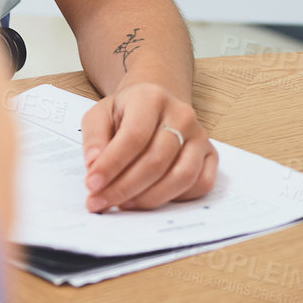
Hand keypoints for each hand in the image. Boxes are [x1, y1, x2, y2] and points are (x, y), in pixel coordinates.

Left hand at [79, 82, 216, 211]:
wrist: (155, 103)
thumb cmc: (126, 112)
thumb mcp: (100, 114)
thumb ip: (94, 138)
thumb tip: (94, 165)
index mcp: (151, 98)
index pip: (134, 136)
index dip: (112, 164)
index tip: (91, 185)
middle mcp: (181, 115)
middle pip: (156, 160)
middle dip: (124, 187)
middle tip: (101, 202)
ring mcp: (200, 136)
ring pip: (181, 176)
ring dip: (149, 198)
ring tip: (123, 205)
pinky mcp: (211, 155)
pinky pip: (201, 184)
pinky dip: (176, 198)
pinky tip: (151, 199)